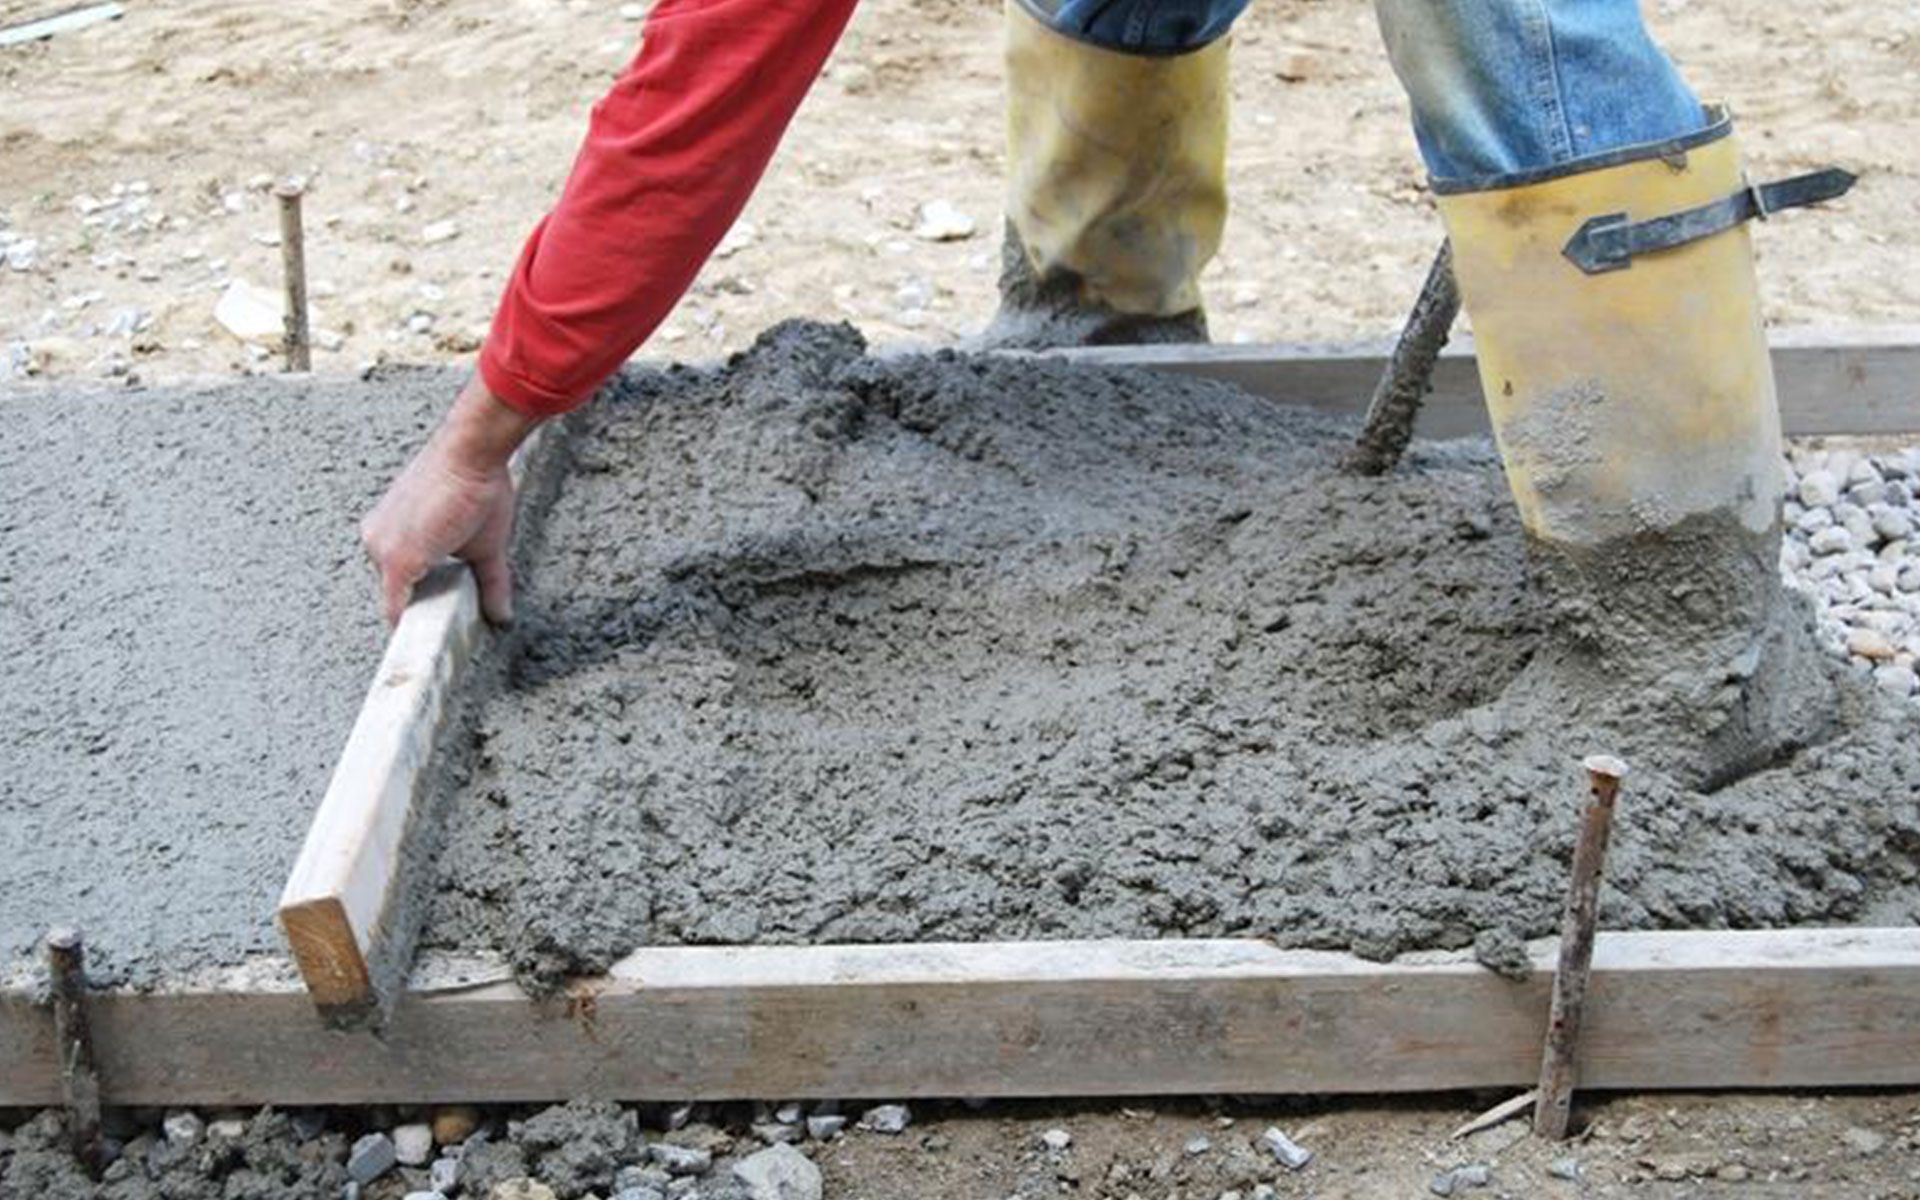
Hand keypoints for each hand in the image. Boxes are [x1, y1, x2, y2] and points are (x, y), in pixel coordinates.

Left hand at [360, 376, 536, 625]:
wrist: (471, 453)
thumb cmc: (476, 484)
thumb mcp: (485, 544)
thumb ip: (490, 583)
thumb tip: (503, 615)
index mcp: (388, 533)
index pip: (398, 583)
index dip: (420, 604)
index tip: (439, 622)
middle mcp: (375, 540)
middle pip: (398, 596)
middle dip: (424, 612)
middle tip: (449, 629)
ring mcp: (381, 551)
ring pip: (398, 604)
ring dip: (420, 621)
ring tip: (444, 635)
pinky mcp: (396, 560)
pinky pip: (398, 608)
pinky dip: (414, 628)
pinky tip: (434, 639)